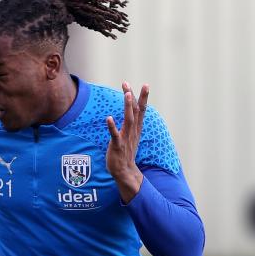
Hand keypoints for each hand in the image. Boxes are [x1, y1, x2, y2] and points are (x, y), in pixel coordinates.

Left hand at [106, 81, 147, 202]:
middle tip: (128, 84)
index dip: (143, 97)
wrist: (125, 171)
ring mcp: (126, 138)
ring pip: (128, 120)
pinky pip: (115, 135)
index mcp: (136, 128)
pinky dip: (112, 127)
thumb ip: (132, 123)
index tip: (145, 84)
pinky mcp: (117, 146)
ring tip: (126, 95)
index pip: (142, 110)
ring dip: (128, 107)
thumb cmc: (126, 152)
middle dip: (133, 97)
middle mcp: (133, 131)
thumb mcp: (131, 135)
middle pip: (135, 111)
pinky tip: (108, 118)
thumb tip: (133, 111)